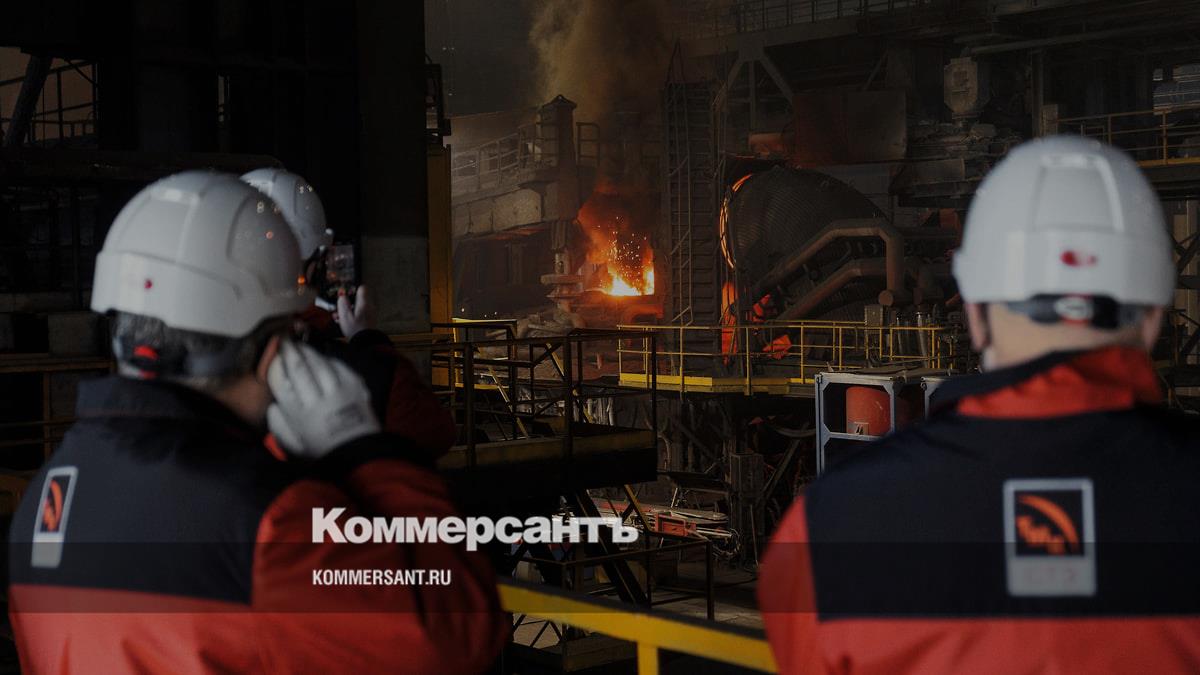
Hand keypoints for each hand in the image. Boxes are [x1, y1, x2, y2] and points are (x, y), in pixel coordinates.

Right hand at [267, 340, 380, 458]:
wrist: (359, 455)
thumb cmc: (323, 452)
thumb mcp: (293, 448)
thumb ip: (279, 427)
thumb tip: (272, 406)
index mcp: (301, 416)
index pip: (283, 384)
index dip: (277, 366)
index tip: (273, 356)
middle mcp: (319, 401)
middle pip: (301, 369)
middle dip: (291, 352)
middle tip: (285, 342)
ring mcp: (340, 393)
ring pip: (321, 365)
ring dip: (310, 353)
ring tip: (302, 346)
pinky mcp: (357, 389)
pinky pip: (342, 369)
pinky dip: (331, 361)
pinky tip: (325, 359)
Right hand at [335, 285, 374, 339]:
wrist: (365, 343)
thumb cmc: (355, 329)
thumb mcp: (345, 315)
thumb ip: (342, 303)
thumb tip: (342, 295)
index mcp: (364, 303)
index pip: (362, 288)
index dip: (353, 289)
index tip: (345, 293)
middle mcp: (369, 306)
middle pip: (359, 298)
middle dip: (347, 301)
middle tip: (339, 307)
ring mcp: (370, 313)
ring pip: (357, 306)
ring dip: (348, 309)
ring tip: (338, 316)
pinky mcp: (368, 320)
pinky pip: (359, 313)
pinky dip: (351, 315)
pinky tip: (343, 322)